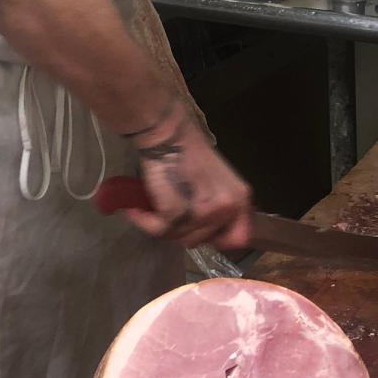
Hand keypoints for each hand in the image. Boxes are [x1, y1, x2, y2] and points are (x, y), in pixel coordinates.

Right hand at [123, 109, 253, 251]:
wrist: (170, 136)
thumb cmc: (190, 155)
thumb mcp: (219, 183)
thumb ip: (221, 209)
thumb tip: (212, 236)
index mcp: (240, 199)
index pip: (239, 239)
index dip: (218, 240)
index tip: (200, 230)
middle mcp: (227, 207)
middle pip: (202, 241)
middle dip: (183, 231)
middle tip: (171, 213)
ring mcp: (204, 212)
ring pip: (180, 238)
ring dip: (163, 226)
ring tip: (154, 207)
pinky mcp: (177, 212)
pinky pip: (159, 230)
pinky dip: (145, 222)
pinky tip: (137, 210)